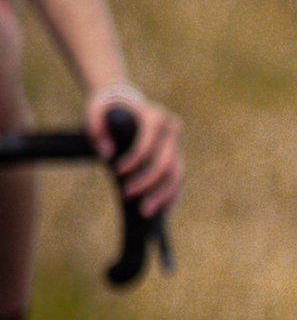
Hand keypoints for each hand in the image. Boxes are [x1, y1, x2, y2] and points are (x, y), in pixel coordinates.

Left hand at [86, 85, 181, 216]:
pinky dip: (171, 197)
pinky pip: (178, 180)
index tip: (117, 171)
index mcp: (155, 116)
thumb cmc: (109, 110)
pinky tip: (163, 213)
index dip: (135, 158)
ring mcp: (177, 145)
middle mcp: (171, 129)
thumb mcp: (95, 110)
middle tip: (126, 194)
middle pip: (167, 161)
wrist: (125, 106)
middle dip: (147, 181)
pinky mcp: (176, 158)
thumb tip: (106, 152)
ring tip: (145, 211)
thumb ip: (95, 126)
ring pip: (177, 174)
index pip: (149, 141)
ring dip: (162, 195)